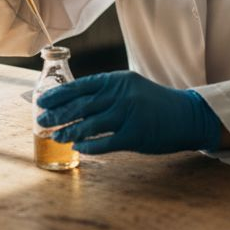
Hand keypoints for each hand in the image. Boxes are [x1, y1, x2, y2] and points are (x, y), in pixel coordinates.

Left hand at [36, 71, 223, 153]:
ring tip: (56, 138)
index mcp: (118, 80)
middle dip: (57, 115)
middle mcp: (121, 95)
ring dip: (69, 132)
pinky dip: (89, 146)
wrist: (187, 115)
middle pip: (80, 106)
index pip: (80, 86)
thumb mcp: (130, 87)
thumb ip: (106, 91)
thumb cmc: (154, 102)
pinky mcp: (135, 135)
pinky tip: (80, 148)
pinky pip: (104, 143)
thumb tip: (73, 101)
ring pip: (88, 125)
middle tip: (42, 122)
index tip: (42, 101)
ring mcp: (128, 115)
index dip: (58, 94)